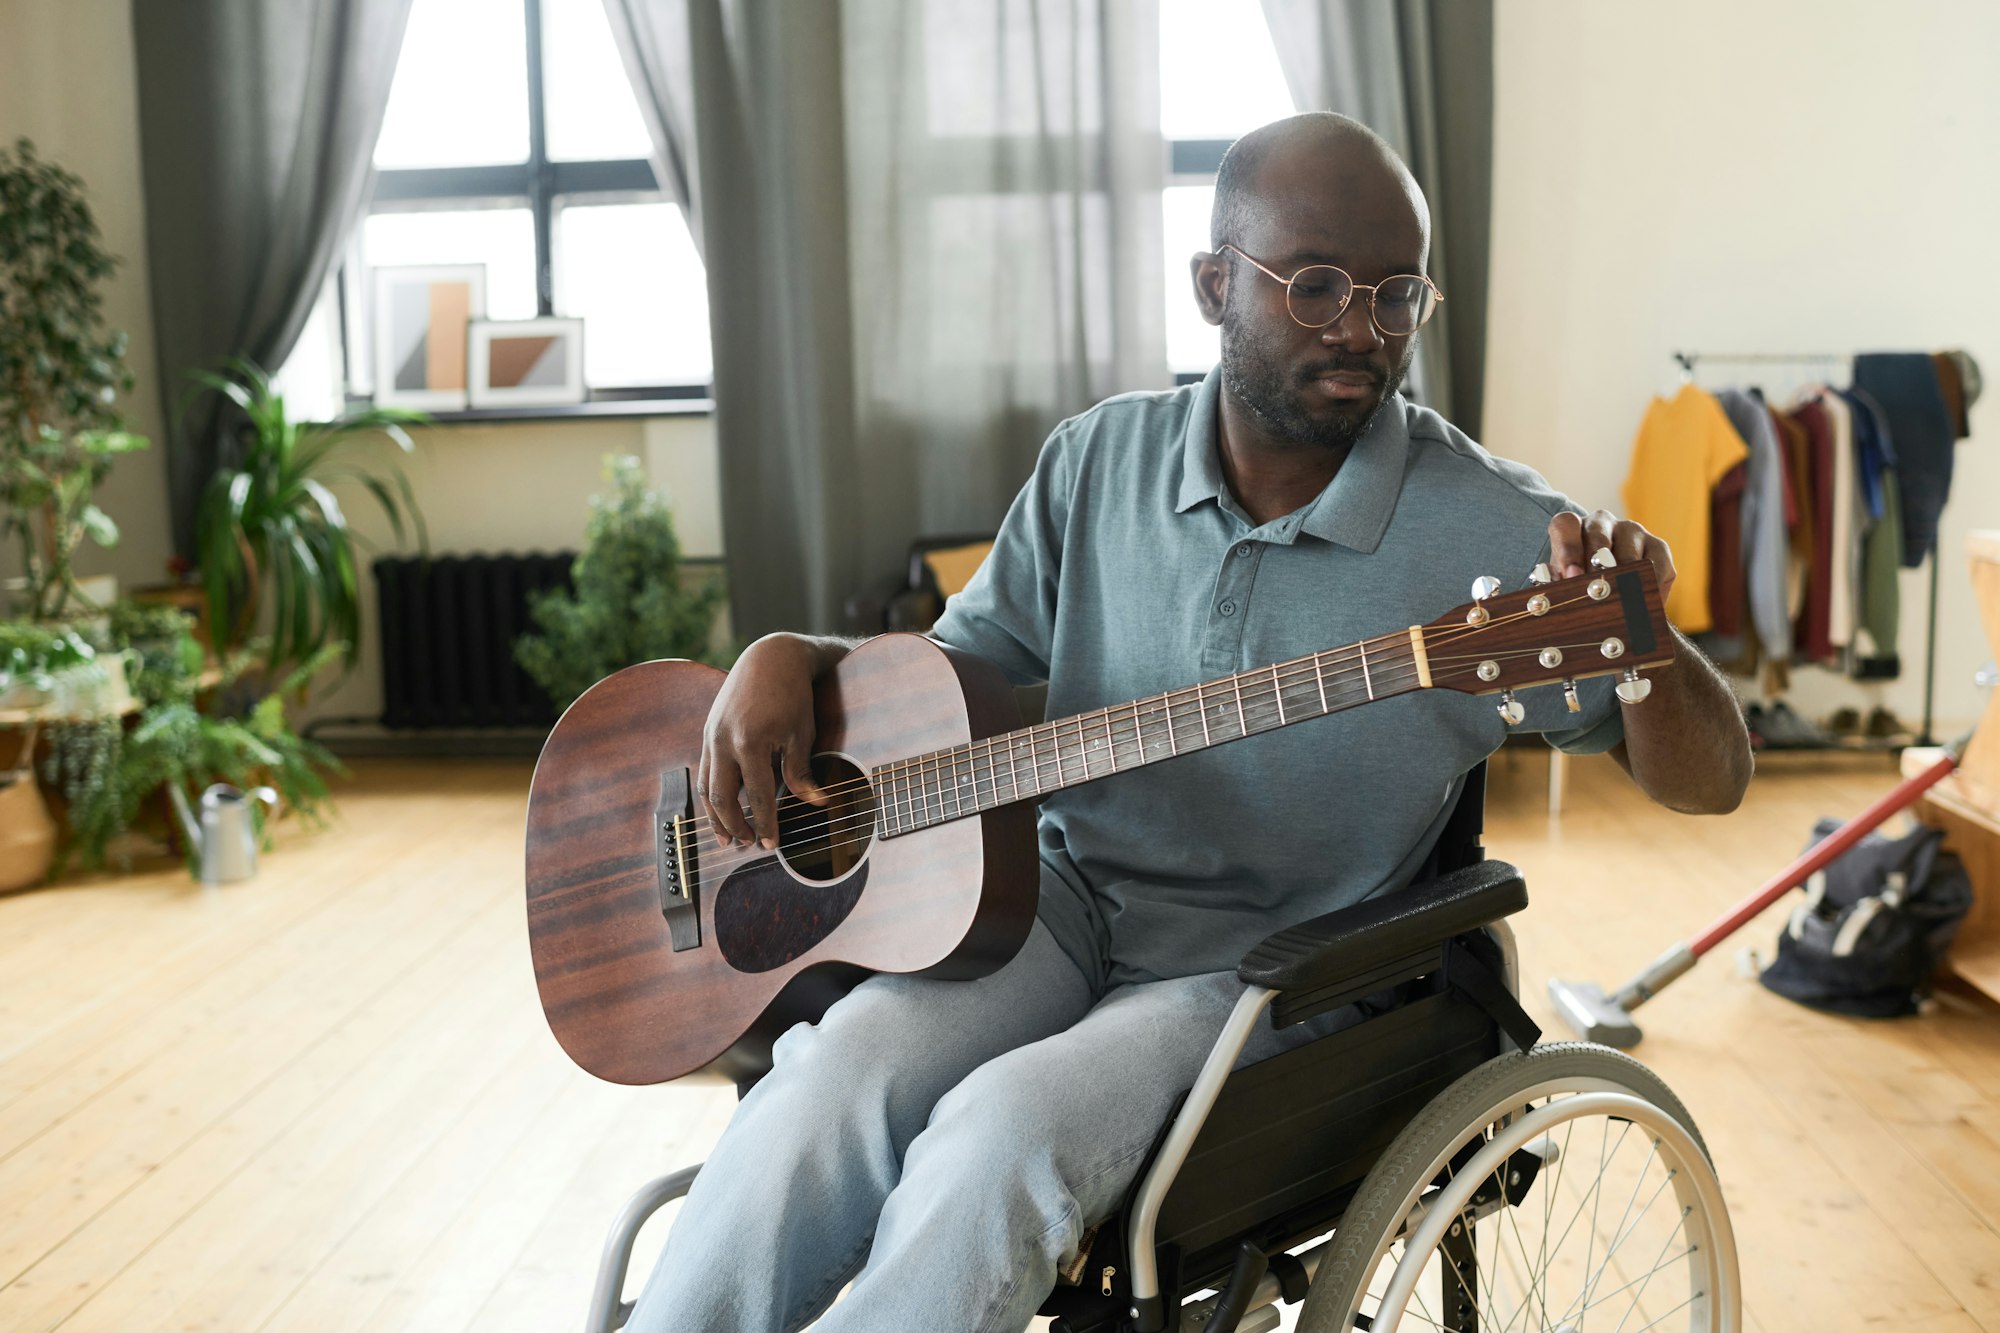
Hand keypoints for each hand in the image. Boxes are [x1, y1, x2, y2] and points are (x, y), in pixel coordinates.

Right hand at [698, 634, 830, 849]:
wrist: (770, 657)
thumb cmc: (792, 695)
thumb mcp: (801, 734)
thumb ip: (801, 772)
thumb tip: (817, 804)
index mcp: (750, 742)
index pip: (756, 795)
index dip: (764, 822)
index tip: (771, 844)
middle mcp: (723, 741)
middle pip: (721, 797)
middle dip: (734, 825)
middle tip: (749, 843)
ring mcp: (711, 735)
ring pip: (706, 786)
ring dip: (716, 815)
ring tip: (728, 838)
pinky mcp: (708, 731)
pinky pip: (704, 770)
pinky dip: (711, 793)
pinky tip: (721, 809)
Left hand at [1546, 509, 1675, 604]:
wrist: (1610, 589)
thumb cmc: (1578, 582)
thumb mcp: (1562, 582)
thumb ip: (1557, 584)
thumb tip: (1560, 592)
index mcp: (1573, 527)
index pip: (1566, 524)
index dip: (1568, 548)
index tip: (1571, 574)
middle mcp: (1603, 522)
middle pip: (1598, 534)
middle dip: (1596, 564)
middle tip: (1597, 589)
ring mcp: (1633, 531)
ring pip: (1628, 553)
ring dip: (1624, 578)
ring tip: (1620, 601)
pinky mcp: (1658, 547)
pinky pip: (1656, 566)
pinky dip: (1649, 587)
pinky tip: (1643, 603)